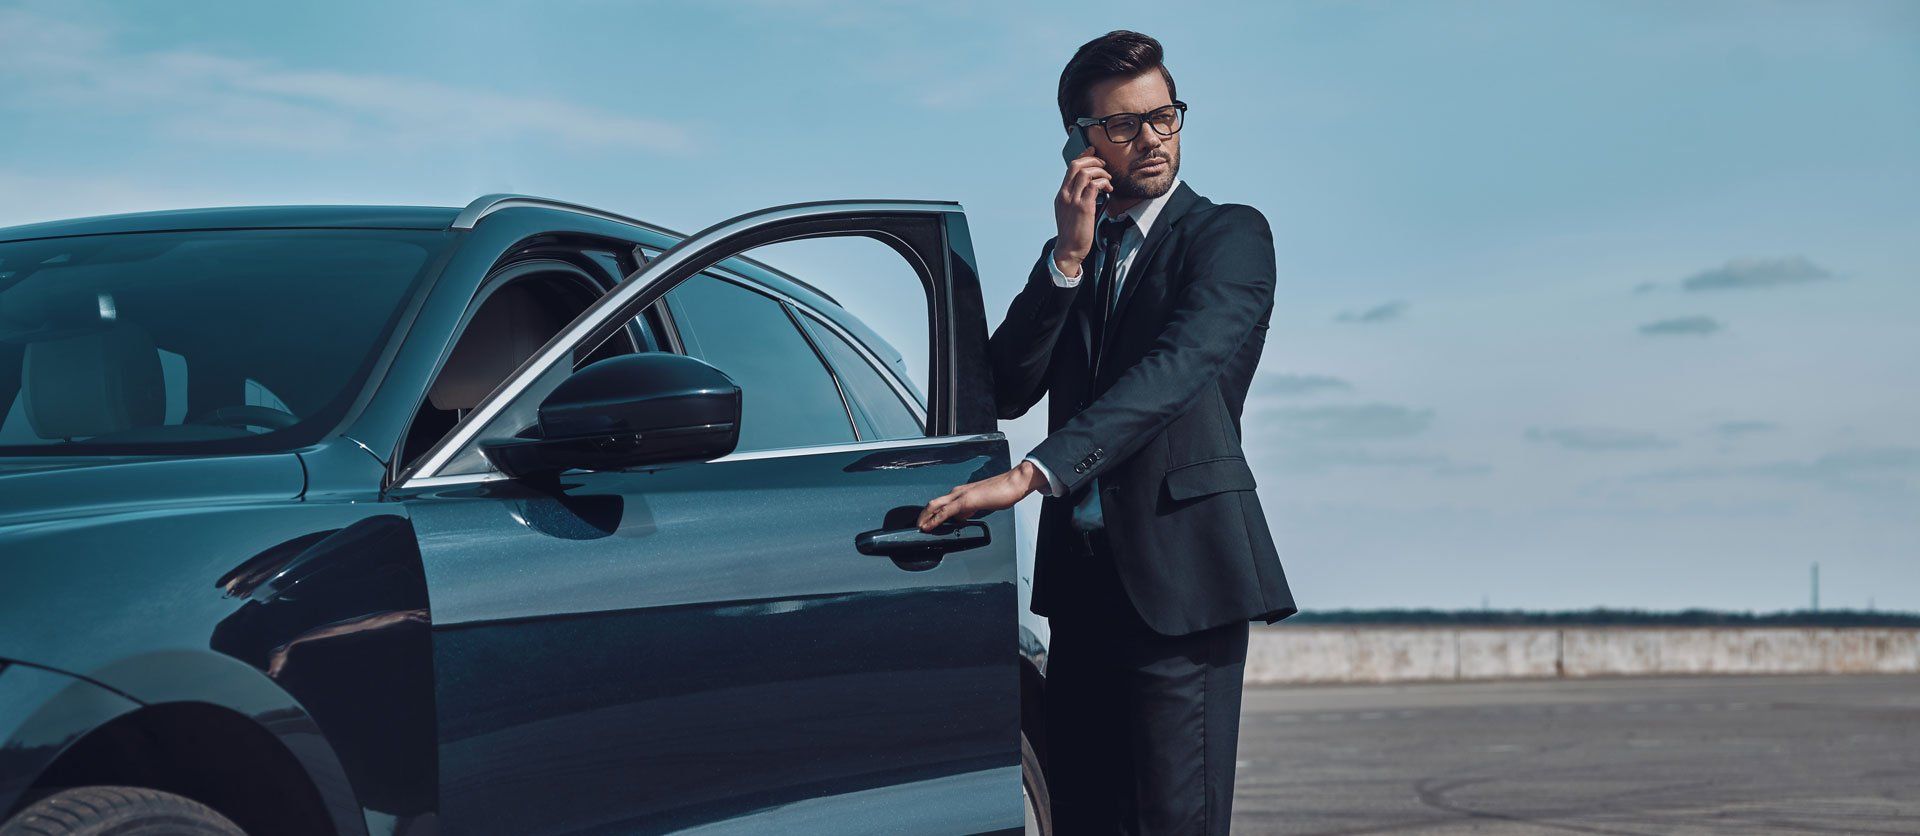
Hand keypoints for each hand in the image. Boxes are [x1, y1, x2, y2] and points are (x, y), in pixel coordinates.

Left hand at [916, 460, 1049, 531]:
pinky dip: (934, 520)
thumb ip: (970, 509)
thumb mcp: (982, 503)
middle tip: (918, 525)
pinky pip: (945, 512)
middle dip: (923, 515)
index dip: (931, 512)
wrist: (1013, 483)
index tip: (926, 522)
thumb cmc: (1002, 491)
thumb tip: (962, 517)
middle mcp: (958, 492)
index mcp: (962, 492)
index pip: (941, 502)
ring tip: (920, 527)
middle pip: (933, 503)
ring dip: (925, 517)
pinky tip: (929, 526)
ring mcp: (961, 495)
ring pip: (935, 506)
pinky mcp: (966, 501)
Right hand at [1053, 146, 1110, 276]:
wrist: (1069, 249)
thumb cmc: (1073, 232)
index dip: (1083, 156)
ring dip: (1101, 172)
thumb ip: (1076, 198)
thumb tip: (1090, 186)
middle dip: (1093, 160)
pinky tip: (1109, 188)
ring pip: (1086, 173)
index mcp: (1061, 194)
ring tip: (1108, 179)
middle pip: (1077, 165)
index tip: (1093, 151)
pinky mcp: (1083, 207)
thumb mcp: (1069, 211)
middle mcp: (1065, 194)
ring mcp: (1073, 200)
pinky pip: (1094, 186)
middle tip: (1104, 165)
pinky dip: (1104, 183)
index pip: (1071, 168)